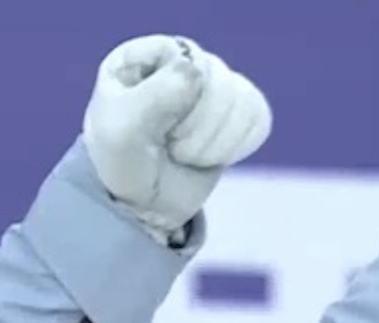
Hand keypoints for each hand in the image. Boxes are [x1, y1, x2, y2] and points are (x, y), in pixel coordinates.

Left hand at [82, 34, 271, 244]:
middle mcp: (175, 64)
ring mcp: (208, 85)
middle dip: (194, 125)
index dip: (175, 97)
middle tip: (165, 144)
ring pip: (239, 98)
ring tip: (181, 153)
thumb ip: (157, 95)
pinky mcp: (235, 111)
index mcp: (138, 60)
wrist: (140, 208)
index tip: (149, 124)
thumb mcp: (122, 132)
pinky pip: (257, 116)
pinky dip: (234, 145)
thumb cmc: (121, 166)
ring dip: (212, 140)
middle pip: (216, 78)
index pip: (182, 57)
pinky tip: (206, 156)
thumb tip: (196, 70)